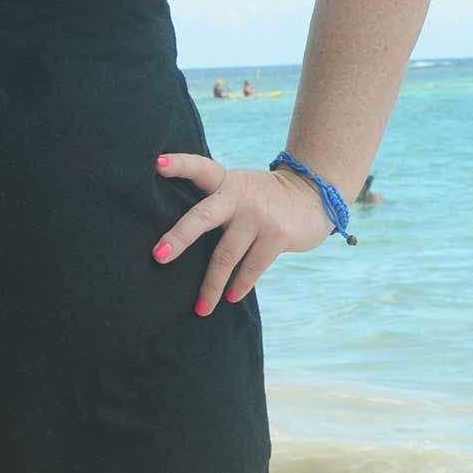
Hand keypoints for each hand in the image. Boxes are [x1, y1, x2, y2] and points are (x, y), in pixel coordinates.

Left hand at [152, 154, 332, 313]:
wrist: (314, 195)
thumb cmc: (262, 198)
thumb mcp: (239, 186)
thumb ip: (216, 201)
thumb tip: (179, 239)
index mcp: (225, 181)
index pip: (200, 168)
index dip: (180, 164)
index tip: (158, 163)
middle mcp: (239, 195)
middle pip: (203, 218)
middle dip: (179, 237)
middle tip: (158, 256)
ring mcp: (259, 217)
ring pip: (226, 256)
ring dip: (212, 286)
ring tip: (201, 309)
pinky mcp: (277, 236)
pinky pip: (251, 268)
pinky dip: (240, 285)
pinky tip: (231, 297)